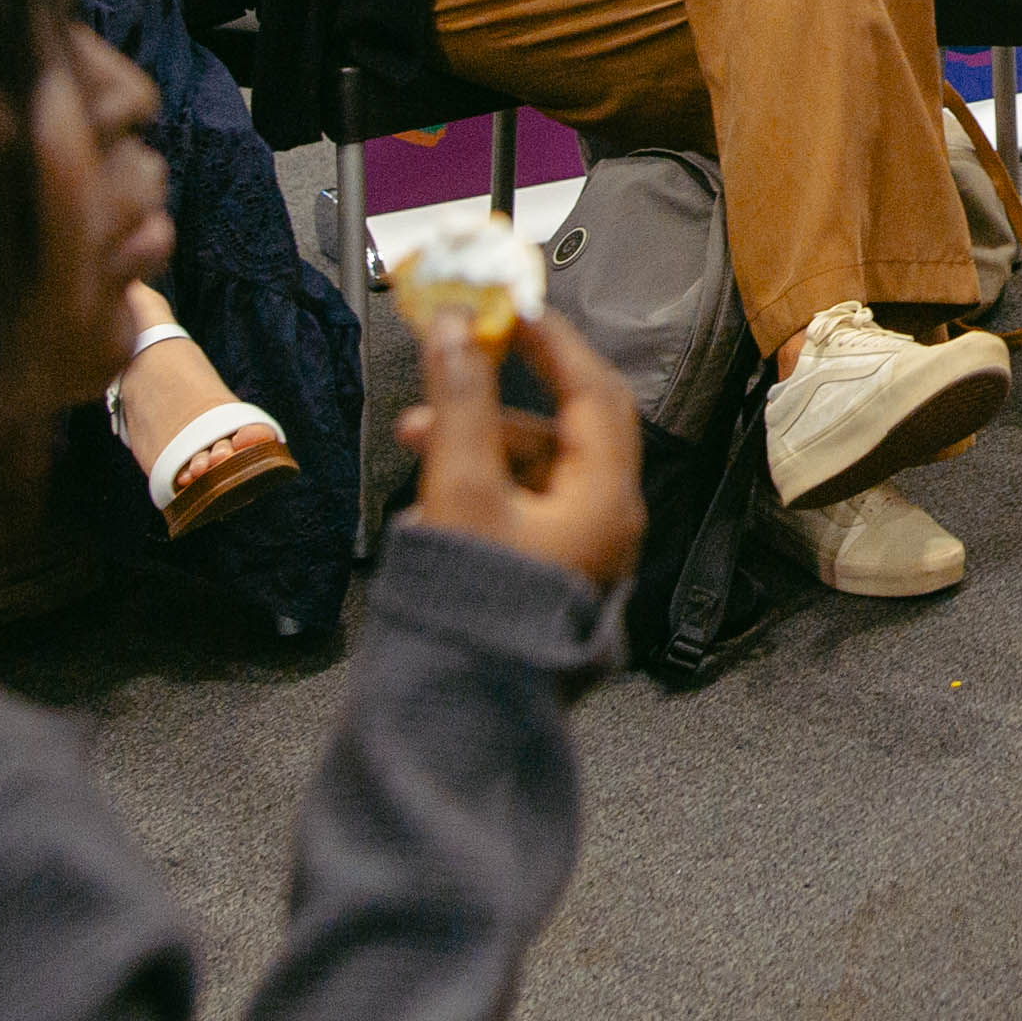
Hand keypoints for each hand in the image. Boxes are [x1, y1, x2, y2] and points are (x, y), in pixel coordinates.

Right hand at [394, 305, 646, 589]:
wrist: (462, 712)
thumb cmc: (475, 611)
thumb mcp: (462, 491)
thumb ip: (460, 403)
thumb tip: (456, 331)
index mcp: (607, 499)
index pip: (594, 391)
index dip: (553, 342)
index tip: (511, 309)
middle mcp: (606, 521)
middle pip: (563, 428)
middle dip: (497, 397)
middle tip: (451, 367)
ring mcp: (580, 550)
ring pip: (536, 467)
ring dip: (478, 440)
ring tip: (414, 436)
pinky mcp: (549, 571)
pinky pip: (522, 504)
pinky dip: (480, 482)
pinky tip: (431, 489)